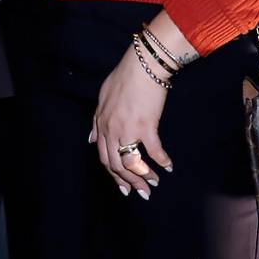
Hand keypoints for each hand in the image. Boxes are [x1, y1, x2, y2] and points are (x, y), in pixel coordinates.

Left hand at [89, 45, 174, 198]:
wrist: (142, 66)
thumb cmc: (123, 78)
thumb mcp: (102, 98)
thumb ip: (96, 121)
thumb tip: (90, 139)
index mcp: (101, 124)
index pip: (103, 156)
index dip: (113, 174)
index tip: (123, 186)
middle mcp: (111, 130)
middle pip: (116, 165)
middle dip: (128, 182)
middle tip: (141, 192)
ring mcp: (127, 130)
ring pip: (131, 163)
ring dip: (144, 177)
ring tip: (154, 183)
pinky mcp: (146, 126)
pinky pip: (153, 152)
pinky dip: (162, 161)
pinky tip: (168, 166)